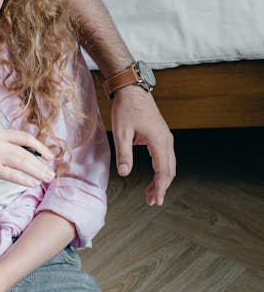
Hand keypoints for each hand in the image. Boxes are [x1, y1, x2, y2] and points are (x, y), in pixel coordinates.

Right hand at [0, 128, 54, 187]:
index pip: (25, 137)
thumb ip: (7, 147)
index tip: (49, 157)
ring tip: (46, 179)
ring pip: (21, 162)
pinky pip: (11, 174)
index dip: (40, 147)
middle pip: (25, 151)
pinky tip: (32, 183)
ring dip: (36, 172)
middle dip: (41, 164)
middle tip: (51, 174)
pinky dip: (24, 179)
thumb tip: (33, 156)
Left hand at [110, 86, 175, 205]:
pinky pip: (164, 157)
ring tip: (151, 194)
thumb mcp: (121, 133)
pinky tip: (153, 178)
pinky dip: (160, 170)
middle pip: (169, 170)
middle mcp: (167, 141)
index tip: (156, 201)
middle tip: (152, 202)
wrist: (132, 90)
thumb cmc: (126, 109)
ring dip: (161, 180)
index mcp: (159, 141)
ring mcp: (166, 138)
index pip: (163, 171)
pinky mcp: (161, 136)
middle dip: (161, 187)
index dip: (160, 188)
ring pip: (168, 164)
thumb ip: (124, 154)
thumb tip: (125, 174)